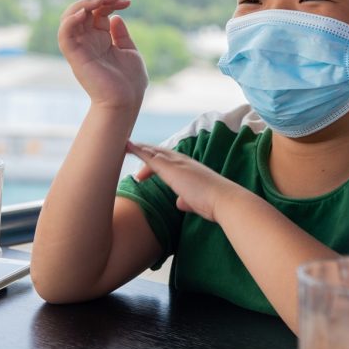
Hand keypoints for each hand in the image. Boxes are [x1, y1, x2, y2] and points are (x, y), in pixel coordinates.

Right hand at [58, 0, 147, 108]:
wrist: (125, 102)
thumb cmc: (129, 82)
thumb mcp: (129, 51)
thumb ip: (121, 34)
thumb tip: (115, 16)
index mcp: (100, 38)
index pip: (98, 11)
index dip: (110, 1)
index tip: (127, 1)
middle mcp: (88, 40)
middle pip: (83, 9)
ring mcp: (80, 47)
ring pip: (70, 16)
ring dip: (84, 3)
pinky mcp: (74, 55)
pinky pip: (64, 33)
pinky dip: (71, 20)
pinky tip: (86, 13)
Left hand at [126, 141, 243, 221]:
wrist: (223, 200)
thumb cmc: (214, 203)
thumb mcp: (197, 201)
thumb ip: (187, 200)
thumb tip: (179, 203)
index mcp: (190, 168)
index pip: (170, 160)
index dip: (157, 160)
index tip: (146, 165)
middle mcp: (184, 161)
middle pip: (161, 152)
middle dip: (147, 151)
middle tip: (132, 149)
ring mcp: (177, 163)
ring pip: (154, 152)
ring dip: (140, 148)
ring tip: (125, 145)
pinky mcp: (170, 168)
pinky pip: (150, 157)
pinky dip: (138, 151)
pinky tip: (128, 147)